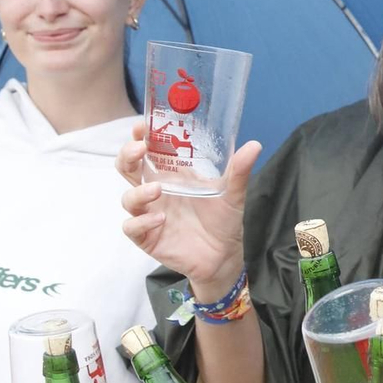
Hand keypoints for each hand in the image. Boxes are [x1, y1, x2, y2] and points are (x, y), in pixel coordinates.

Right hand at [118, 120, 259, 297]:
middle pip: (128, 169)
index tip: (141, 126)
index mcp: (171, 175)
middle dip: (127, 156)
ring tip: (157, 190)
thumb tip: (254, 145)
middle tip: (139, 149)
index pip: (146, 151)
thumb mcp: (232, 194)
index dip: (139, 136)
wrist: (224, 257)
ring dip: (138, 192)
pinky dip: (142, 222)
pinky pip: (132, 227)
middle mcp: (156, 192)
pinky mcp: (147, 237)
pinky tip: (160, 219)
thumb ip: (238, 171)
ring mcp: (148, 214)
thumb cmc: (223, 221)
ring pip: (128, 198)